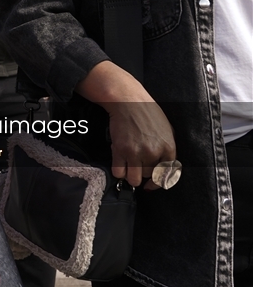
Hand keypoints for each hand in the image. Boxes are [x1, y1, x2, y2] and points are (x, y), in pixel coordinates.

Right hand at [76, 61, 176, 188]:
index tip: (150, 185)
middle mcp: (153, 153)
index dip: (157, 183)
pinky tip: (119, 164)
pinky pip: (119, 172)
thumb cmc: (147, 112)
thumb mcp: (166, 129)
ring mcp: (136, 152)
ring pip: (134, 179)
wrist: (128, 101)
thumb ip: (167, 149)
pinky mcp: (120, 151)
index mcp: (168, 147)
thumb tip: (163, 166)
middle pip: (148, 175)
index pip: (167, 175)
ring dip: (131, 175)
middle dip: (143, 172)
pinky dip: (118, 171)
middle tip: (137, 164)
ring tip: (128, 168)